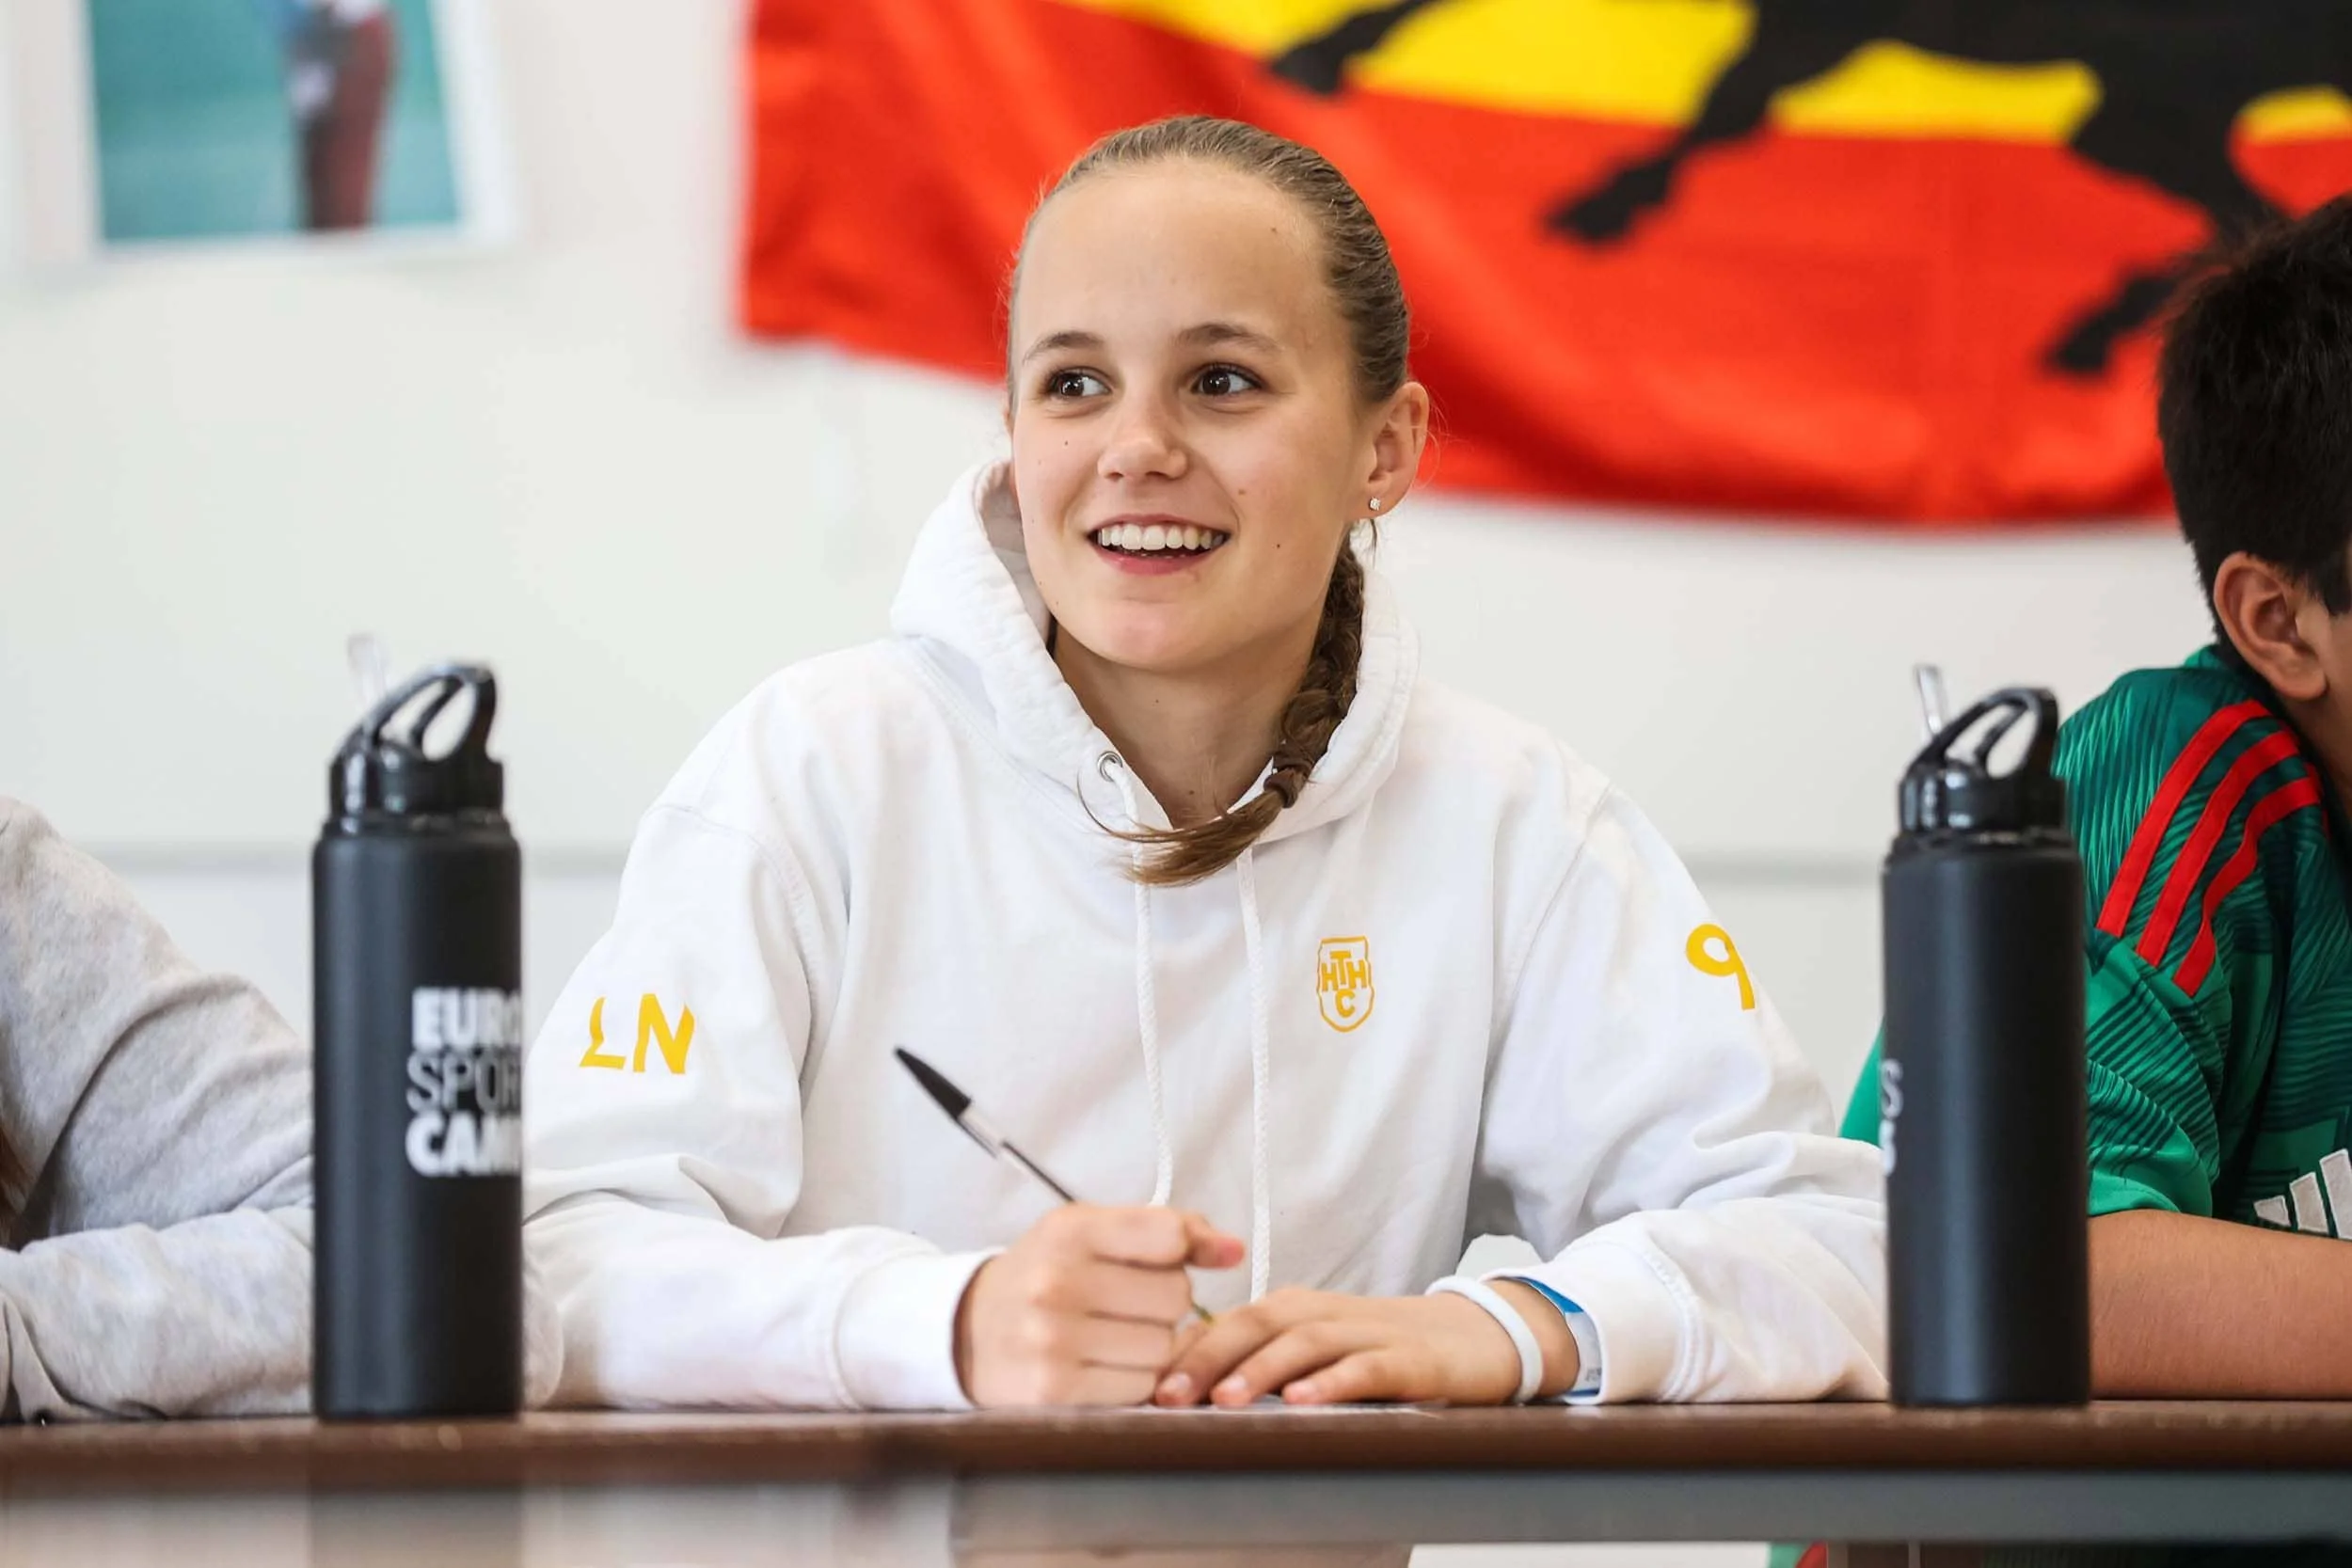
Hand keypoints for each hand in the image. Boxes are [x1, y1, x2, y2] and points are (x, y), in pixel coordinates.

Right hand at [955, 1204, 1243, 1406]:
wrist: (966, 1331)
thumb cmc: (1044, 1275)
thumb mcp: (1091, 1232)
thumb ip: (1167, 1231)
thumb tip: (1235, 1251)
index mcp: (1070, 1230)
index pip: (1169, 1235)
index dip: (1185, 1251)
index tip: (1171, 1261)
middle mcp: (1056, 1281)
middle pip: (1176, 1296)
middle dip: (1166, 1304)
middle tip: (1129, 1304)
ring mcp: (1052, 1339)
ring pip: (1163, 1348)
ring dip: (1153, 1346)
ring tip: (1114, 1335)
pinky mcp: (1054, 1391)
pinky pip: (1138, 1388)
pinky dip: (1133, 1381)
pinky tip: (1103, 1365)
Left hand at [1151, 1282, 1577, 1407]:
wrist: (1478, 1338)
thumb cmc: (1386, 1350)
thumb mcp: (1321, 1351)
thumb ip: (1266, 1364)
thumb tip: (1193, 1395)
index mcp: (1298, 1309)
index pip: (1230, 1322)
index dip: (1186, 1350)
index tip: (1145, 1384)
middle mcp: (1325, 1313)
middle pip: (1257, 1323)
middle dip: (1207, 1359)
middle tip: (1166, 1395)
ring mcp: (1369, 1334)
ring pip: (1304, 1342)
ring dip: (1261, 1370)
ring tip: (1224, 1400)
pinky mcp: (1409, 1359)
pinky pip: (1366, 1368)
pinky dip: (1332, 1382)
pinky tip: (1304, 1402)